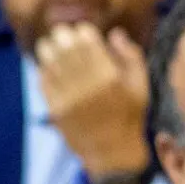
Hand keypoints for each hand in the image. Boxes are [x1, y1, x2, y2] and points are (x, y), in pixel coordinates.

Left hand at [36, 23, 151, 178]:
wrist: (112, 151)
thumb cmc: (130, 117)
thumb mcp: (141, 87)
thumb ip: (131, 57)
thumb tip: (115, 34)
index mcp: (110, 76)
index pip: (86, 39)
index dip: (83, 31)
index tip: (85, 33)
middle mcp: (88, 84)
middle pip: (64, 45)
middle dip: (64, 36)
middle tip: (67, 37)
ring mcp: (69, 96)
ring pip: (48, 59)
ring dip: (50, 49)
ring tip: (56, 49)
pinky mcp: (55, 107)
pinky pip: (43, 78)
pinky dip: (45, 69)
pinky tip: (52, 68)